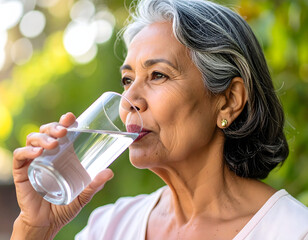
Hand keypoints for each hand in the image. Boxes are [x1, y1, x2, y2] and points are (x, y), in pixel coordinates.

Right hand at [11, 112, 113, 238]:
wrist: (48, 222)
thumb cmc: (66, 204)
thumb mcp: (84, 193)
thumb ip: (95, 183)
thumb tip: (109, 172)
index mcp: (63, 154)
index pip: (62, 131)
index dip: (65, 121)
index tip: (71, 118)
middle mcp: (48, 153)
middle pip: (47, 131)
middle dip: (54, 126)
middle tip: (64, 131)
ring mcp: (34, 160)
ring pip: (33, 139)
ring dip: (43, 137)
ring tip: (54, 143)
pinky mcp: (22, 171)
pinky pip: (20, 156)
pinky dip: (27, 151)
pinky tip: (37, 153)